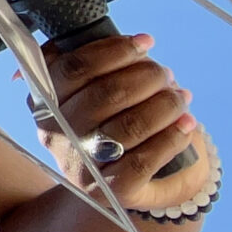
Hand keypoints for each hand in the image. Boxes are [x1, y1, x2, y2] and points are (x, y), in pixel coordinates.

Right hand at [34, 33, 217, 214]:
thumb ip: (95, 63)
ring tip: (179, 97)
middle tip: (164, 74)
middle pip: (106, 95)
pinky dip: (172, 137)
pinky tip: (186, 124)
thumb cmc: (106, 122)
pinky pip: (145, 159)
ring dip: (165, 105)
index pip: (74, 68)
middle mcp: (56, 135)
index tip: (144, 42)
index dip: (114, 51)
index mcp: (45, 103)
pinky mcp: (110, 189)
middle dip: (146, 77)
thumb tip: (130, 43)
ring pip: (129, 125)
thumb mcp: (87, 90)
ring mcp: (81, 164)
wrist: (117, 177)